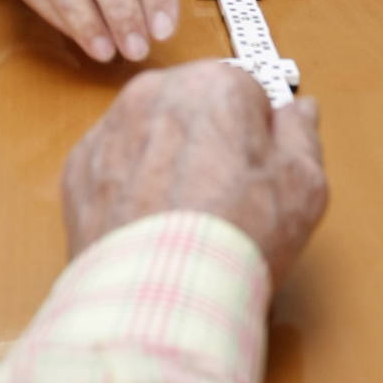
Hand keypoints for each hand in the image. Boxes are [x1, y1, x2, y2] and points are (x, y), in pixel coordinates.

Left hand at [61, 61, 327, 286]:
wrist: (158, 299)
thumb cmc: (236, 236)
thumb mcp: (303, 185)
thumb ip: (301, 134)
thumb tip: (299, 111)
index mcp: (215, 84)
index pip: (247, 88)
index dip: (258, 131)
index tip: (259, 168)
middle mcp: (156, 91)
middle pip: (194, 103)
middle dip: (210, 135)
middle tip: (225, 193)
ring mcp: (111, 128)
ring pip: (151, 129)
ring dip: (167, 156)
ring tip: (184, 214)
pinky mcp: (78, 168)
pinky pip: (115, 163)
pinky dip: (130, 184)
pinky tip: (150, 224)